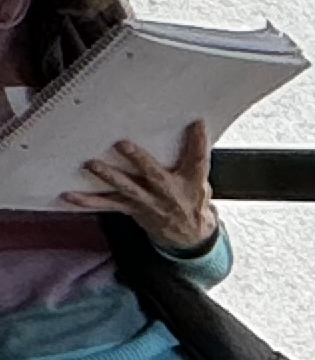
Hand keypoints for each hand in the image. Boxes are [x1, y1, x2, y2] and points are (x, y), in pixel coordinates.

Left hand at [61, 122, 214, 252]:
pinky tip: (69, 195)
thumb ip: (193, 158)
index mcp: (190, 182)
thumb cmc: (190, 200)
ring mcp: (147, 201)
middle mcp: (167, 192)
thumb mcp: (201, 181)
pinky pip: (107, 204)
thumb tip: (193, 127)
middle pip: (153, 174)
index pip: (198, 161)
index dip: (198, 142)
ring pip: (126, 187)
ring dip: (109, 176)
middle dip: (138, 159)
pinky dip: (87, 201)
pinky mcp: (131, 208)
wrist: (188, 235)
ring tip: (92, 164)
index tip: (197, 123)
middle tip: (122, 144)